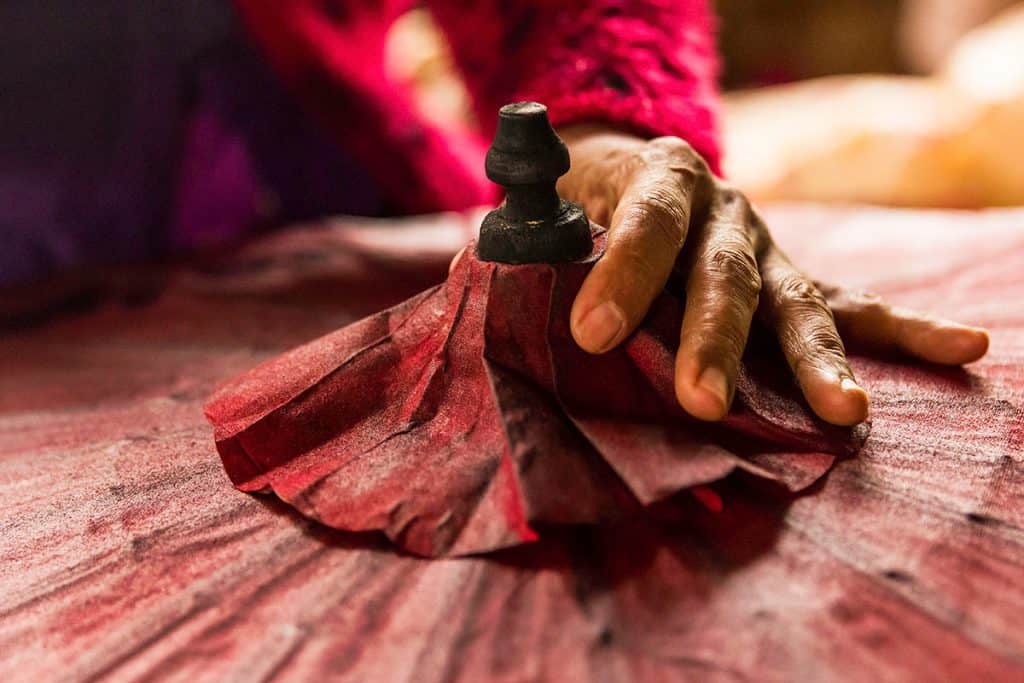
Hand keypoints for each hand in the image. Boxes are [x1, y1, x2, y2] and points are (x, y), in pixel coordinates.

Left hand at [557, 125, 989, 425]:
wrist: (626, 166)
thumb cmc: (578, 204)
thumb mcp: (547, 212)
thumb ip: (537, 251)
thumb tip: (516, 312)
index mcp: (659, 178)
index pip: (646, 223)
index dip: (623, 276)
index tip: (593, 334)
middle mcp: (724, 210)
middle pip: (726, 273)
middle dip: (715, 338)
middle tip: (701, 401)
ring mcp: (767, 245)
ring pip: (794, 301)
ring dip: (814, 358)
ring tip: (841, 410)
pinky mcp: (795, 276)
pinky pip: (853, 305)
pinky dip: (905, 332)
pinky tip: (964, 349)